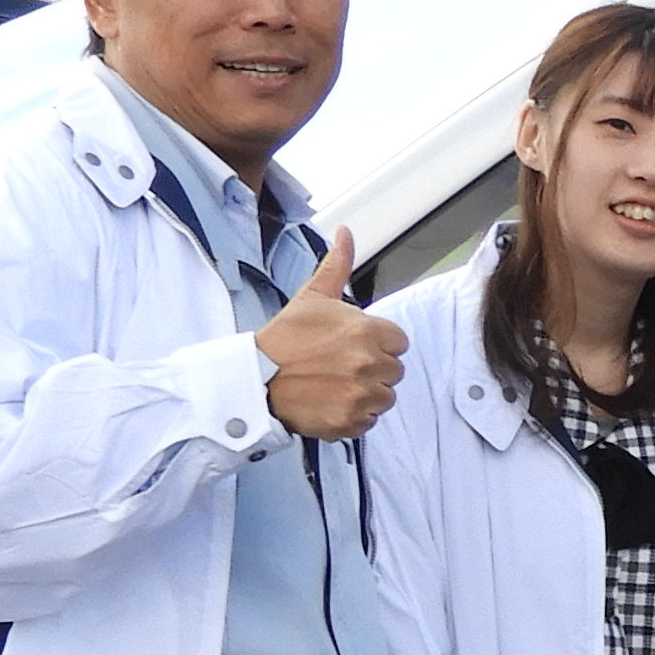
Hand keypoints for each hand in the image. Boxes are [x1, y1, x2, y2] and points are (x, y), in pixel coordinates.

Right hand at [257, 226, 404, 439]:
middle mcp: (368, 363)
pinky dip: (354, 416)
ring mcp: (360, 394)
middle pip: (394, 370)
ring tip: (334, 383)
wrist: (255, 378)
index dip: (378, 343)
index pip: (398, 342)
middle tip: (339, 365)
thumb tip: (346, 233)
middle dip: (373, 368)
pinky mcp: (350, 420)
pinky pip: (369, 421)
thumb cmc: (284, 338)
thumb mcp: (312, 297)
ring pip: (385, 397)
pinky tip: (331, 401)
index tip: (352, 345)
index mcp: (366, 331)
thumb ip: (337, 265)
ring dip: (366, 393)